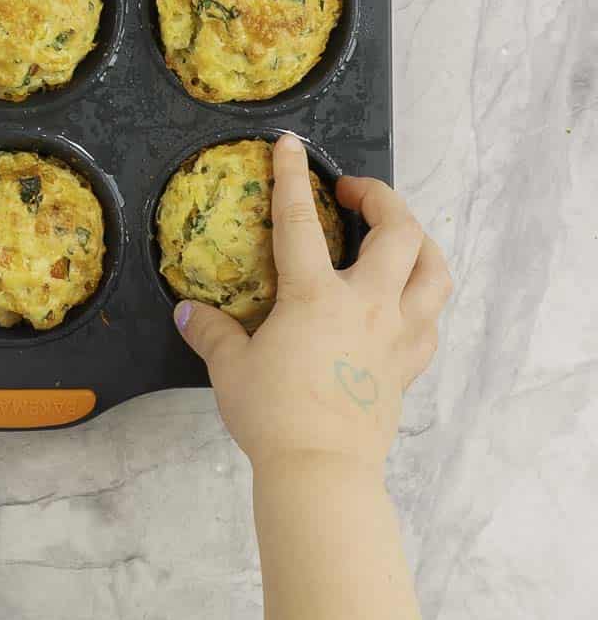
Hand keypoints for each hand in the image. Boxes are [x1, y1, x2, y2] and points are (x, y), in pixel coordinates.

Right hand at [174, 133, 450, 472]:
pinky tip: (403, 300)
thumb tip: (186, 312)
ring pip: (434, 272)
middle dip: (382, 199)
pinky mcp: (409, 367)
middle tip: (354, 194)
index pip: (301, 221)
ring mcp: (397, 336)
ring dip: (420, 243)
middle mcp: (368, 305)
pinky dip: (422, 298)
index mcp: (317, 296)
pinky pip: (430, 320)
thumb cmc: (274, 416)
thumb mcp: (230, 368)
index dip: (292, 177)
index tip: (290, 146)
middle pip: (401, 232)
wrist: (322, 473)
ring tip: (396, 236)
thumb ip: (210, 331)